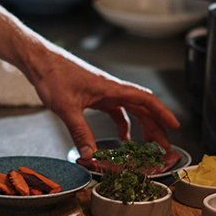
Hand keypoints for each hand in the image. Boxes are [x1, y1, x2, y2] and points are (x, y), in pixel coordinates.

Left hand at [28, 50, 179, 160]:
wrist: (40, 62)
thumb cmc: (53, 76)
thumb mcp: (67, 108)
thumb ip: (80, 132)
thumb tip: (90, 154)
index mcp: (111, 88)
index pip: (145, 99)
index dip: (162, 113)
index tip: (175, 126)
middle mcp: (112, 90)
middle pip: (143, 108)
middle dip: (156, 127)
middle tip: (164, 146)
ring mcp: (105, 93)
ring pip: (131, 110)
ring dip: (142, 127)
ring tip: (149, 145)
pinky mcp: (96, 97)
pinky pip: (116, 112)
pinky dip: (123, 125)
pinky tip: (122, 139)